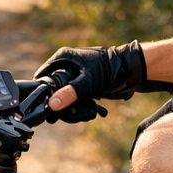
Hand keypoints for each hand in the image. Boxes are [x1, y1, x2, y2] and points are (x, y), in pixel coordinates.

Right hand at [33, 42, 147, 109]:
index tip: (50, 108)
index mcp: (62, 58)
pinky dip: (81, 108)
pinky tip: (93, 111)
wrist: (130, 70)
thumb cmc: (110, 68)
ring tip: (89, 113)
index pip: (42, 77)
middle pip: (52, 90)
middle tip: (74, 114)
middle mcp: (65, 66)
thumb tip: (52, 104)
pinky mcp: (81, 86)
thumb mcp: (88, 81)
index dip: (44, 93)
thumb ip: (70, 92)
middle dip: (63, 105)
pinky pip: (74, 100)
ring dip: (74, 110)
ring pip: (64, 98)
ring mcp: (73, 77)